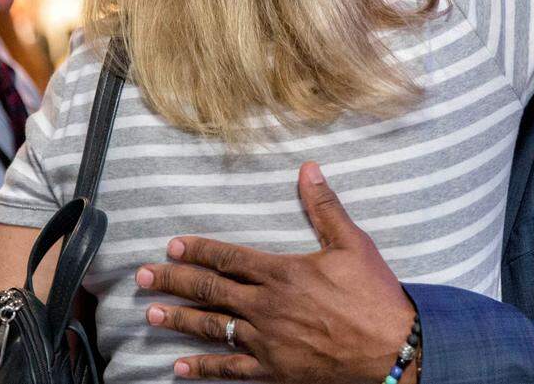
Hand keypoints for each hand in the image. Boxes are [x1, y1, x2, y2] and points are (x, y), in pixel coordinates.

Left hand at [136, 162, 417, 382]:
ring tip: (151, 313)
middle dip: (173, 282)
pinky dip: (203, 368)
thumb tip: (308, 169)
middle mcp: (268, 306)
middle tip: (141, 277)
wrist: (392, 349)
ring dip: (179, 320)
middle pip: (211, 291)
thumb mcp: (353, 244)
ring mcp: (268, 341)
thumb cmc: (374, 295)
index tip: (172, 246)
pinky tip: (179, 367)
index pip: (229, 258)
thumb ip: (325, 207)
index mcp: (283, 273)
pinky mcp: (274, 370)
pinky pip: (230, 369)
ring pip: (213, 328)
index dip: (198, 251)